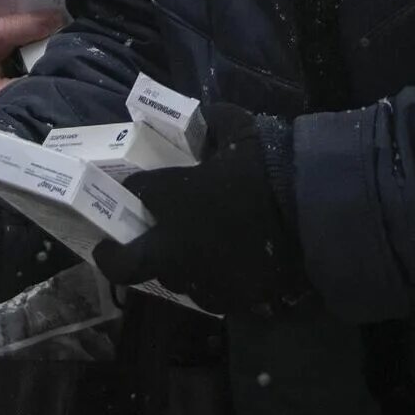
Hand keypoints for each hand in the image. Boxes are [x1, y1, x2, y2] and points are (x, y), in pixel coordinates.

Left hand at [94, 105, 305, 316]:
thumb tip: (207, 115)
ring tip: (181, 253)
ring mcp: (197, 278)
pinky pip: (205, 291)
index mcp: (171, 200)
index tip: (140, 186)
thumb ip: (216, 120)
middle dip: (112, 258)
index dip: (137, 188)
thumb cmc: (266, 168)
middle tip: (107, 250)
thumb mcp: (240, 128)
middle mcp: (174, 246)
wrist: (307, 216)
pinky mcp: (224, 299)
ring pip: (169, 278)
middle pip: (127, 264)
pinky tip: (220, 267)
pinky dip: (206, 279)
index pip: (138, 192)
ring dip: (169, 264)